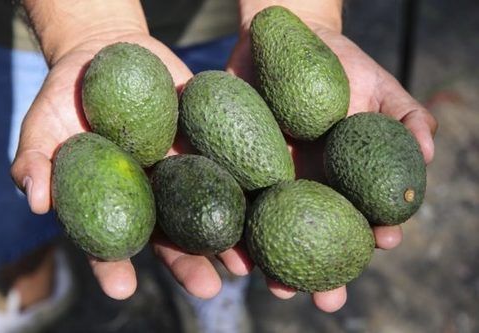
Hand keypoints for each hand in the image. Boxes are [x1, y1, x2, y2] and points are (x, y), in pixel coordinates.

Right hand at [10, 30, 251, 299]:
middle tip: (208, 290)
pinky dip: (245, 184)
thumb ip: (35, 162)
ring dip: (229, 236)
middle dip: (190, 264)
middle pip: (172, 235)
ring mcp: (183, 167)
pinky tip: (265, 200)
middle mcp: (153, 192)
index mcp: (114, 200)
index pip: (112, 241)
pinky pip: (228, 162)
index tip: (121, 288)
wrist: (108, 54)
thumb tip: (36, 202)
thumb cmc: (66, 97)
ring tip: (246, 263)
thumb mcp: (42, 126)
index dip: (113, 265)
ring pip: (207, 207)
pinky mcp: (206, 140)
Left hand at [226, 17, 436, 311]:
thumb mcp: (379, 87)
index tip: (381, 244)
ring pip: (272, 234)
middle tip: (326, 300)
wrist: (281, 44)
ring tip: (276, 287)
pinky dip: (235, 231)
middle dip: (323, 274)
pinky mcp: (235, 171)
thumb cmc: (337, 67)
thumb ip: (407, 119)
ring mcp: (269, 184)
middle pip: (316, 239)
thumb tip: (429, 153)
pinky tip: (235, 253)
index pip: (362, 216)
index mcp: (343, 179)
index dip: (374, 234)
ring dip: (276, 265)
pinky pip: (235, 205)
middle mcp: (307, 189)